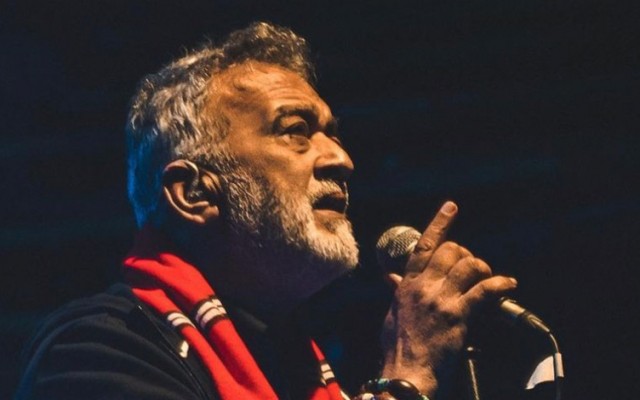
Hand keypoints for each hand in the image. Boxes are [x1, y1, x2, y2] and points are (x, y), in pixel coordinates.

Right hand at [379, 201, 516, 397]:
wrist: (406, 370)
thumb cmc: (397, 345)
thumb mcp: (392, 313)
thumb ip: (395, 291)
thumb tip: (390, 278)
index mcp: (408, 284)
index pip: (423, 246)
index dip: (439, 223)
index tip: (451, 207)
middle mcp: (424, 286)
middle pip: (451, 251)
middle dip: (465, 254)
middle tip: (472, 267)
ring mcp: (442, 299)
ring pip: (468, 265)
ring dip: (482, 268)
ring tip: (488, 277)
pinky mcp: (458, 314)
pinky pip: (484, 290)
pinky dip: (500, 284)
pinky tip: (508, 284)